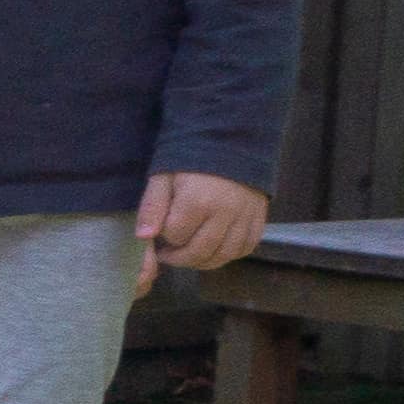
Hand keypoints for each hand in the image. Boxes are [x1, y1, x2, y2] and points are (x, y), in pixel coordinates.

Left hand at [140, 169, 270, 282]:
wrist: (229, 141)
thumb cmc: (190, 159)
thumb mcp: (163, 177)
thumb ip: (152, 207)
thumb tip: (144, 237)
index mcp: (197, 201)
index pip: (175, 236)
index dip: (164, 237)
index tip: (160, 231)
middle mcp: (224, 212)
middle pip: (199, 252)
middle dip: (179, 258)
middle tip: (169, 254)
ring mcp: (245, 216)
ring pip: (224, 255)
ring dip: (203, 262)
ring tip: (189, 254)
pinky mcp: (259, 217)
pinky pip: (246, 247)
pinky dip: (230, 254)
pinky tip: (215, 248)